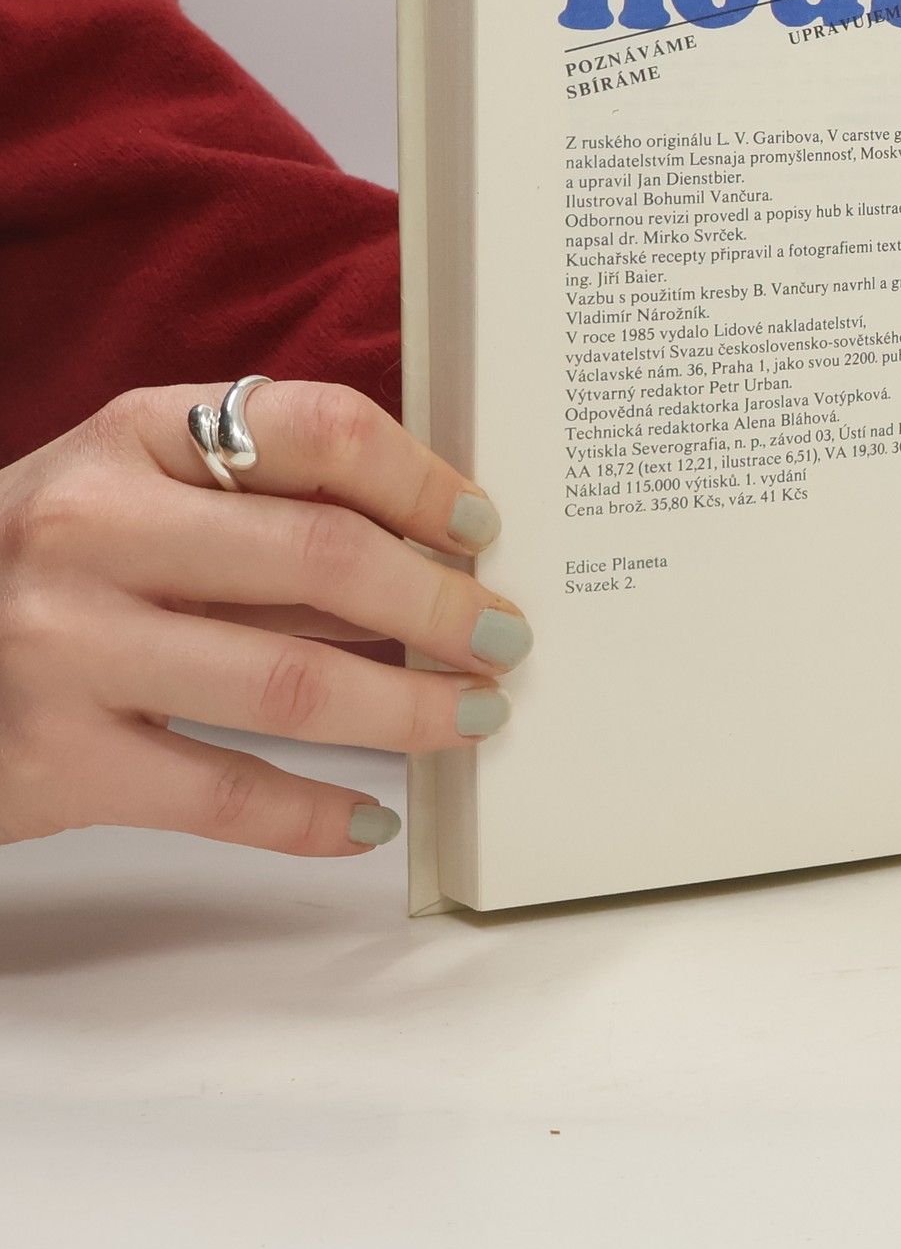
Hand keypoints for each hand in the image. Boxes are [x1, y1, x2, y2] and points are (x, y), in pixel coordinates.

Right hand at [0, 381, 528, 854]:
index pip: (317, 429)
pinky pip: (225, 795)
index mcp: (132, 438)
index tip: (483, 527)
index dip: (423, 479)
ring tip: (474, 717)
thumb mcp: (132, 497)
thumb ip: (263, 510)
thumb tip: (436, 554)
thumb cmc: (43, 568)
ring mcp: (67, 647)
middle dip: (442, 605)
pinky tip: (374, 819)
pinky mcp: (55, 760)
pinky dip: (318, 815)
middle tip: (506, 638)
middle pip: (322, 555)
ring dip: (409, 709)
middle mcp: (94, 530)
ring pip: (291, 683)